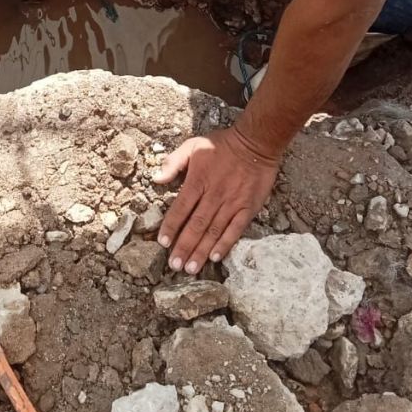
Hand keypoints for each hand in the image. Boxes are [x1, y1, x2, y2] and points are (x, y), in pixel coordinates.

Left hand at [154, 127, 279, 273]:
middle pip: (196, 225)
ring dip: (201, 251)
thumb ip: (173, 162)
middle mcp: (214, 195)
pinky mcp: (248, 208)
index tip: (163, 242)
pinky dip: (224, 244)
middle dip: (184, 247)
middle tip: (175, 266)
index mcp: (198, 181)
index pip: (180, 208)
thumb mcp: (193, 145)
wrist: (256, 143)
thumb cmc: (221, 144)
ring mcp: (232, 203)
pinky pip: (235, 230)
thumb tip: (155, 179)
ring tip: (191, 268)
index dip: (171, 227)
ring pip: (213, 231)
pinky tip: (215, 257)